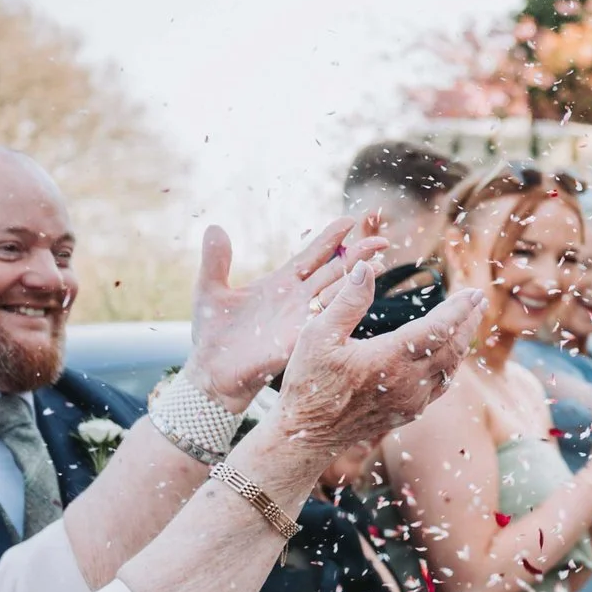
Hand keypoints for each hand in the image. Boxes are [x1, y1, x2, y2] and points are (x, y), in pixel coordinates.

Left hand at [188, 218, 385, 412]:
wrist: (211, 371)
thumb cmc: (211, 333)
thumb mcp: (209, 290)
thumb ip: (216, 260)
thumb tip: (214, 227)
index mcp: (281, 283)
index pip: (313, 255)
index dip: (331, 238)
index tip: (350, 220)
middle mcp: (298, 298)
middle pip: (335, 270)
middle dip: (359, 254)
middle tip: (382, 240)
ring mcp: (303, 318)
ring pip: (338, 292)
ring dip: (359, 279)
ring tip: (380, 263)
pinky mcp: (301, 337)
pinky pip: (328, 318)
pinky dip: (345, 304)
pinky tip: (360, 293)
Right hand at [273, 262, 482, 459]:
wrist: (308, 433)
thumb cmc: (309, 381)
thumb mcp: (317, 335)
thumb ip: (347, 301)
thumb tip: (366, 267)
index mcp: (389, 358)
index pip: (438, 329)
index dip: (459, 309)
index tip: (474, 292)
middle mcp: (409, 381)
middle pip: (453, 347)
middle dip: (468, 321)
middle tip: (479, 300)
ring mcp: (412, 400)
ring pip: (451, 367)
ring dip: (462, 342)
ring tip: (469, 321)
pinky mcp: (410, 412)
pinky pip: (441, 384)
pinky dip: (451, 364)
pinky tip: (450, 353)